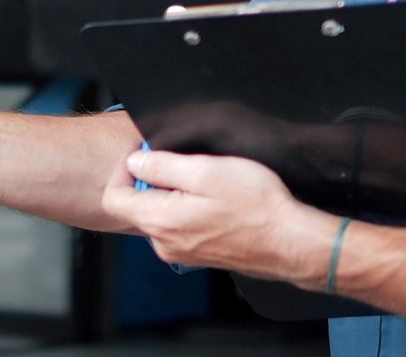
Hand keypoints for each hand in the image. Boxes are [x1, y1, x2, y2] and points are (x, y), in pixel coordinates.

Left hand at [98, 148, 322, 283]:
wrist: (291, 242)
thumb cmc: (256, 207)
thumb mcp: (205, 171)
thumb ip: (162, 166)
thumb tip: (134, 161)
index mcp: (160, 222)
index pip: (114, 197)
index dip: (123, 169)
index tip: (144, 151)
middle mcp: (165, 243)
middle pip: (137, 204)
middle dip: (152, 177)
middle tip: (182, 160)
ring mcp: (182, 252)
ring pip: (160, 213)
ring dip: (173, 191)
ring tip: (204, 178)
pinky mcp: (199, 253)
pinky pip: (179, 225)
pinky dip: (187, 206)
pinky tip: (215, 197)